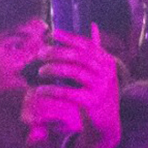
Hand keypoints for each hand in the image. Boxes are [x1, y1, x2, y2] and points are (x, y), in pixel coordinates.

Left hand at [22, 25, 121, 147]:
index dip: (70, 38)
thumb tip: (93, 25)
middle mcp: (107, 72)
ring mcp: (101, 87)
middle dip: (57, 52)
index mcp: (107, 61)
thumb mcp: (101, 70)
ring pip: (74, 72)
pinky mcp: (92, 102)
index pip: (87, 45)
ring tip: (41, 71)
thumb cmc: (99, 91)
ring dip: (54, 69)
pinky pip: (69, 93)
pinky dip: (52, 90)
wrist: (107, 122)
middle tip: (40, 54)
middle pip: (79, 56)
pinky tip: (41, 89)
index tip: (53, 33)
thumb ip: (95, 50)